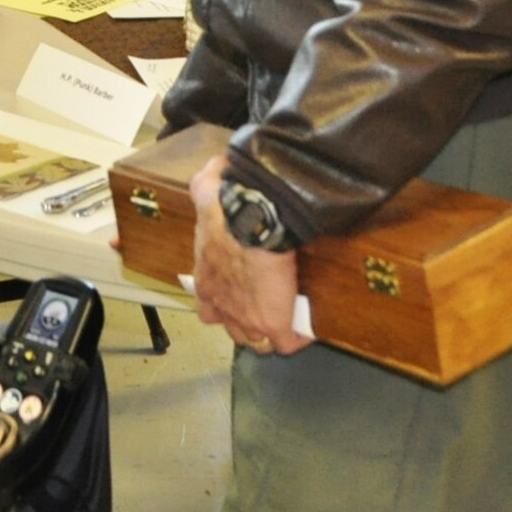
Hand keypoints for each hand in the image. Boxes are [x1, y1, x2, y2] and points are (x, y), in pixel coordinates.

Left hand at [190, 155, 311, 355]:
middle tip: (264, 309)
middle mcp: (219, 303)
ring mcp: (244, 317)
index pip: (208, 306)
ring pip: (255, 340)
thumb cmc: (227, 204)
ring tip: (286, 319)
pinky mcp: (272, 323)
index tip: (239, 294)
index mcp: (205, 278)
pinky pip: (287, 342)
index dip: (224, 303)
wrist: (251, 216)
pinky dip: (297, 337)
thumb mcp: (207, 193)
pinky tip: (306, 329)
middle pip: (232, 328)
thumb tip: (214, 169)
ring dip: (268, 332)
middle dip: (246, 323)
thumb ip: (207, 186)